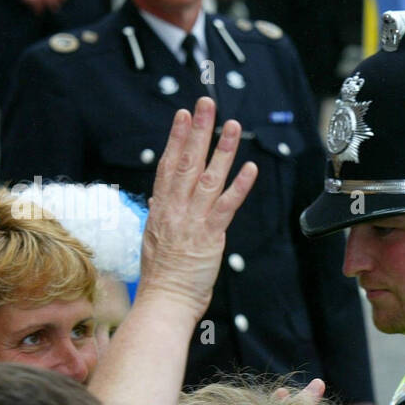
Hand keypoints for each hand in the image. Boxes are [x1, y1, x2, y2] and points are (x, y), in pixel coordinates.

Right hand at [137, 97, 257, 320]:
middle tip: (207, 104)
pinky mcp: (211, 235)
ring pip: (209, 177)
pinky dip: (240, 186)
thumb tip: (159, 197)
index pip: (168, 165)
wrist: (164, 300)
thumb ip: (160, 214)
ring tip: (232, 125)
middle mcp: (175, 208)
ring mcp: (193, 220)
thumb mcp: (154, 238)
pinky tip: (250, 167)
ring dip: (222, 149)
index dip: (176, 138)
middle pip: (187, 161)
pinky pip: (227, 205)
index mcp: (161, 208)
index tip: (183, 115)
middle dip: (198, 130)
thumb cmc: (162, 277)